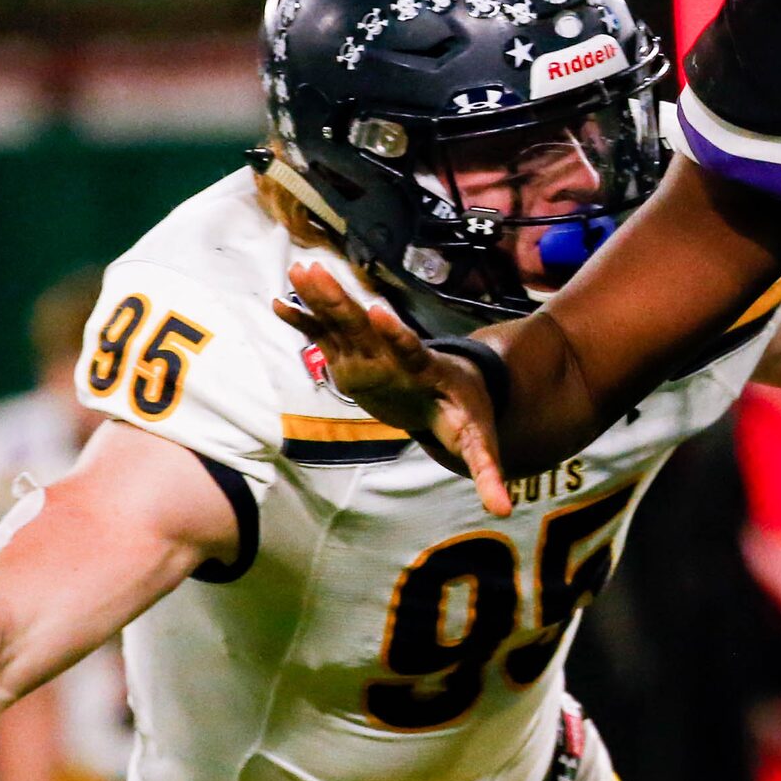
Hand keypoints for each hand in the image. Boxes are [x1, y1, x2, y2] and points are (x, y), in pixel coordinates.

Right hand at [271, 261, 512, 512]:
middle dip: (342, 301)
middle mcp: (393, 354)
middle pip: (365, 325)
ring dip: (321, 297)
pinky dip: (304, 321)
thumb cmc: (464, 415)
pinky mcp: (354, 355)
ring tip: (299, 269)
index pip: (408, 349)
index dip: (394, 333)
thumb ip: (488, 473)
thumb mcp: (477, 444)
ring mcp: (372, 351)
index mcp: (424, 370)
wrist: (452, 391)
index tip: (379, 311)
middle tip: (318, 272)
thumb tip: (503, 512)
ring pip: (344, 321)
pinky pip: (326, 335)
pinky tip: (278, 304)